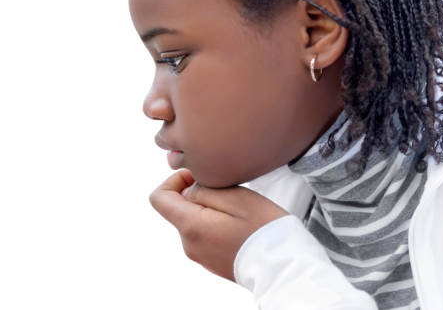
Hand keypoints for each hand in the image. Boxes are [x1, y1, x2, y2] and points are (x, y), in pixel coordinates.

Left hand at [149, 169, 288, 281]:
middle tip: (228, 191)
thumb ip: (204, 189)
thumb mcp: (236, 196)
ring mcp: (199, 254)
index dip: (174, 180)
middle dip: (198, 193)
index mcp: (191, 226)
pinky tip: (240, 224)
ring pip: (193, 219)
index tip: (197, 176)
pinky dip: (217, 222)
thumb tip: (189, 188)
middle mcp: (189, 244)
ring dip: (210, 208)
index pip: (159, 198)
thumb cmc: (264, 230)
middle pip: (178, 207)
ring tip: (238, 209)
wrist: (283, 266)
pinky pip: (205, 233)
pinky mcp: (211, 260)